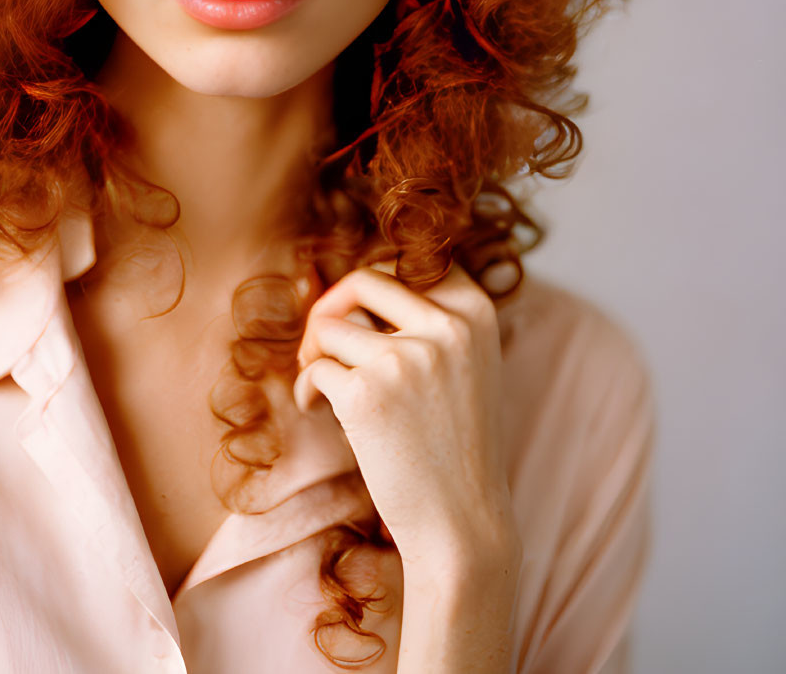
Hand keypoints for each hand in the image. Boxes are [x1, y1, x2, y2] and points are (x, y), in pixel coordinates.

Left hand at [293, 254, 519, 581]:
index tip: (360, 312)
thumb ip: (428, 320)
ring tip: (324, 385)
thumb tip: (352, 279)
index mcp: (476, 313)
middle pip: (363, 279)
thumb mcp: (465, 365)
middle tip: (322, 342)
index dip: (376, 285)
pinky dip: (308, 388)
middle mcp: (446, 327)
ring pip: (330, 326)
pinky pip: (315, 369)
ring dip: (315, 353)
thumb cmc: (455, 444)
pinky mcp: (366, 394)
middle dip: (331, 305)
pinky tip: (319, 410)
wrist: (462, 522)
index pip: (413, 263)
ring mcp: (405, 358)